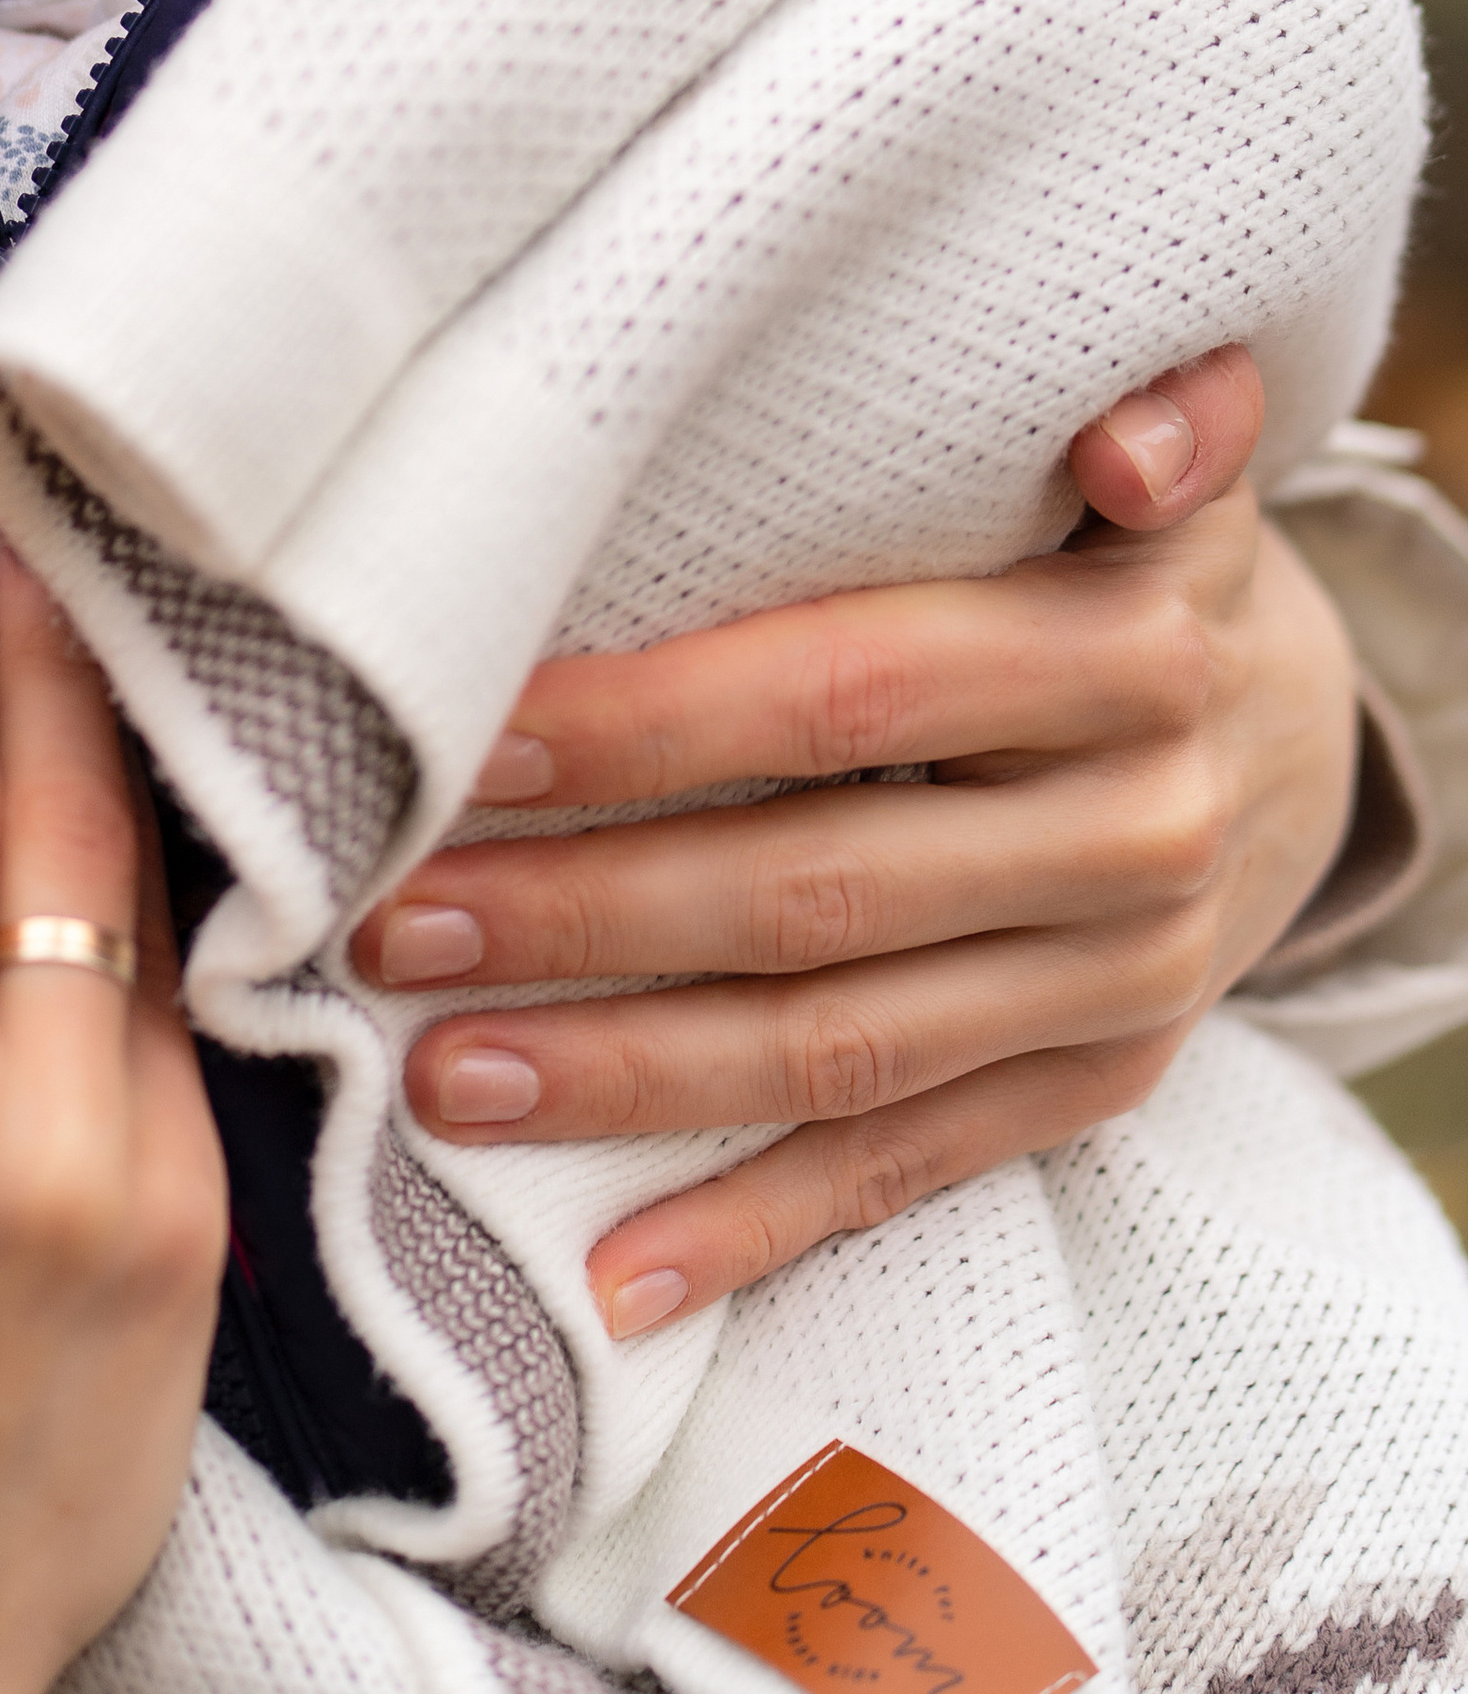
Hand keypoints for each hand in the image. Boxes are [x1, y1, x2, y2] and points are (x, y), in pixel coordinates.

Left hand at [350, 349, 1358, 1336]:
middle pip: (818, 890)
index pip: (847, 693)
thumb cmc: (1134, 557)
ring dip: (631, 1079)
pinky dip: (757, 1226)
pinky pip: (908, 1167)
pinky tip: (616, 1275)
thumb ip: (1153, 418)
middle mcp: (1134, 831)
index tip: (476, 742)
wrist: (1296, 728)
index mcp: (1124, 654)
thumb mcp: (1162, 471)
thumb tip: (1121, 426)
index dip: (656, 725)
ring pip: (842, 1050)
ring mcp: (1118, 980)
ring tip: (449, 1077)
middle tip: (397, 920)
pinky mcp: (1094, 1086)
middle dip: (588, 915)